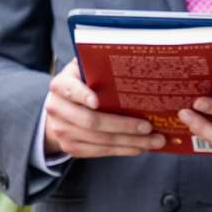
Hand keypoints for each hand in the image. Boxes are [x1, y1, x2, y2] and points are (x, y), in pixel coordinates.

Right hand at [43, 58, 167, 158]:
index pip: (71, 89)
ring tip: (153, 141)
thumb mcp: (83, 71)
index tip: (97, 101)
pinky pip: (100, 152)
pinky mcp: (71, 148)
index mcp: (60, 85)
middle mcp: (57, 109)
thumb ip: (97, 66)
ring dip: (130, 142)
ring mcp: (63, 131)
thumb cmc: (81, 85)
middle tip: (148, 127)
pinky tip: (139, 147)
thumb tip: (129, 60)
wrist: (59, 110)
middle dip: (123, 125)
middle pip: (91, 121)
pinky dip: (122, 150)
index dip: (83, 95)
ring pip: (100, 140)